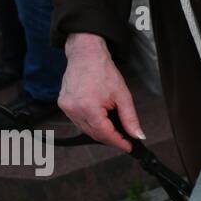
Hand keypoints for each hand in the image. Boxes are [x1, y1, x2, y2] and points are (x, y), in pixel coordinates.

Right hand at [59, 32, 144, 151]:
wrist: (86, 55)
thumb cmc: (103, 71)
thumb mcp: (123, 96)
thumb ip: (130, 119)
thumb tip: (137, 136)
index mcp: (88, 107)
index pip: (105, 134)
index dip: (119, 142)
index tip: (129, 146)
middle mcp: (74, 109)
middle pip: (95, 135)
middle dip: (111, 139)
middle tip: (124, 139)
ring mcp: (66, 108)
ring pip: (86, 130)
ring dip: (101, 133)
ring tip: (114, 130)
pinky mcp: (63, 105)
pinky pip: (79, 122)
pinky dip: (91, 125)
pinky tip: (100, 121)